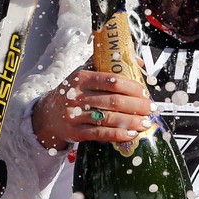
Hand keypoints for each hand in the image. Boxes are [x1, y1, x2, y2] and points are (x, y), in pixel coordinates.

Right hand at [32, 65, 154, 150]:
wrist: (47, 114)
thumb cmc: (74, 91)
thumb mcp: (86, 72)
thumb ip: (110, 64)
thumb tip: (139, 63)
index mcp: (82, 78)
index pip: (112, 81)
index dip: (131, 87)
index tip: (144, 92)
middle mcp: (77, 96)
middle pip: (113, 101)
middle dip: (136, 105)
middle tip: (150, 108)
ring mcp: (75, 115)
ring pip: (108, 118)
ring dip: (131, 121)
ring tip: (145, 122)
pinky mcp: (75, 132)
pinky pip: (99, 134)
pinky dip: (117, 135)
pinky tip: (131, 134)